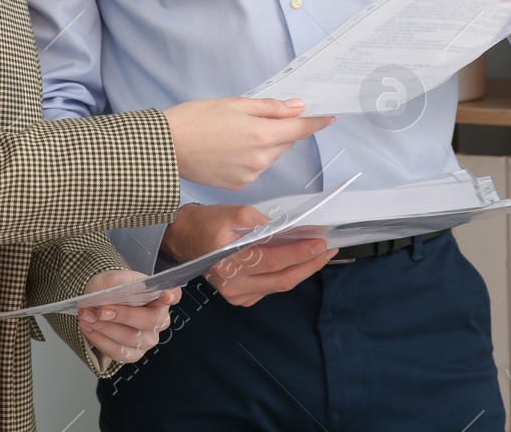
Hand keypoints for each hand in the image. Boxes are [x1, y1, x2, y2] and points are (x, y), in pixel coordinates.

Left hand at [77, 269, 179, 364]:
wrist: (101, 303)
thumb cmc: (113, 289)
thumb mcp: (115, 279)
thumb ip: (119, 285)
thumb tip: (117, 296)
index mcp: (161, 297)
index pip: (173, 295)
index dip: (172, 295)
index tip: (166, 294)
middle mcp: (160, 320)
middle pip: (147, 321)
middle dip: (122, 315)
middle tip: (100, 310)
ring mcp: (148, 340)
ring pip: (129, 338)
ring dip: (104, 328)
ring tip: (86, 316)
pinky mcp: (133, 354)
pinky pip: (118, 352)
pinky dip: (100, 340)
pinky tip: (88, 328)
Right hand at [163, 97, 334, 189]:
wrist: (167, 147)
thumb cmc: (196, 118)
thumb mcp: (235, 103)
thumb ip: (269, 107)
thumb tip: (297, 107)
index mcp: (261, 134)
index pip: (299, 128)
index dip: (315, 122)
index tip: (328, 118)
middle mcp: (261, 158)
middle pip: (284, 142)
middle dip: (279, 129)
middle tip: (255, 117)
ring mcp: (251, 175)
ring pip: (270, 155)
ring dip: (264, 144)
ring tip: (234, 133)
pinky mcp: (239, 185)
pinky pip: (256, 168)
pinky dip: (251, 157)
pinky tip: (228, 149)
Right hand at [164, 203, 337, 306]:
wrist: (182, 238)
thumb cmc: (206, 223)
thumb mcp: (235, 213)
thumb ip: (264, 223)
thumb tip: (291, 231)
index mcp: (230, 263)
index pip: (275, 260)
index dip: (300, 252)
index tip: (320, 241)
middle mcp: (234, 285)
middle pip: (283, 279)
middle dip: (309, 265)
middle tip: (328, 250)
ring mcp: (237, 295)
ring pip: (279, 286)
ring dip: (301, 270)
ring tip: (319, 254)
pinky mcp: (239, 297)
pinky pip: (269, 289)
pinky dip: (286, 276)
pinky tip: (297, 263)